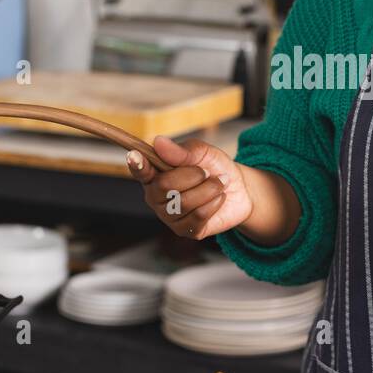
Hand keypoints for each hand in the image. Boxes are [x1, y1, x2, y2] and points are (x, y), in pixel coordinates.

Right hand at [125, 136, 252, 239]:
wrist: (238, 189)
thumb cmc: (214, 167)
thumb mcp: (203, 152)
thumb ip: (182, 151)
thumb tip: (158, 142)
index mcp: (155, 173)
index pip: (140, 170)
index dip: (136, 164)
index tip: (134, 156)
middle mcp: (156, 196)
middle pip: (165, 185)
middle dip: (193, 175)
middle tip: (207, 172)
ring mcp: (168, 216)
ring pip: (184, 203)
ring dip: (208, 189)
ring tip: (217, 184)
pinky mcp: (184, 230)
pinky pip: (198, 216)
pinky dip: (214, 203)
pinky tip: (218, 198)